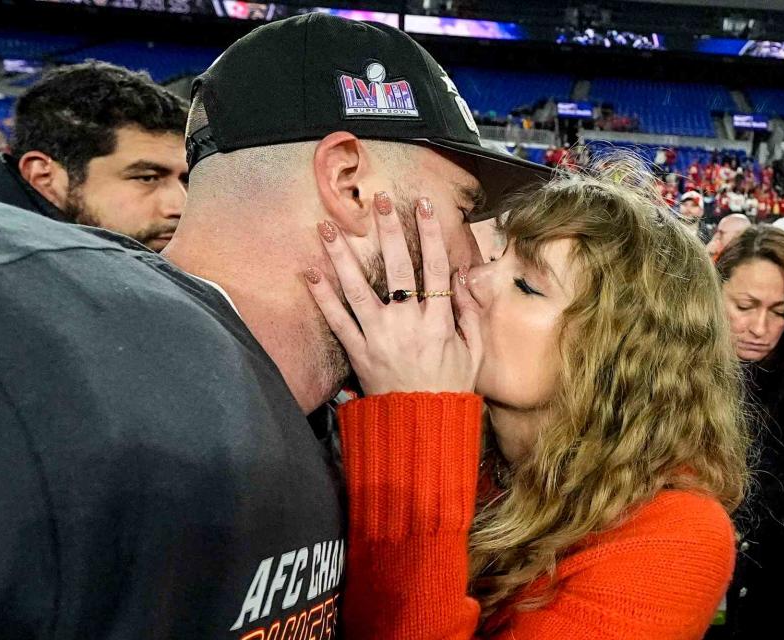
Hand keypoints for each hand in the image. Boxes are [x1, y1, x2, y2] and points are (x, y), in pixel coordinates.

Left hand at [304, 192, 481, 395]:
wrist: (422, 426)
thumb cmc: (450, 387)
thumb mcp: (473, 351)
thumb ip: (470, 313)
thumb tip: (463, 277)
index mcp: (438, 321)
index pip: (435, 267)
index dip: (430, 233)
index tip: (422, 205)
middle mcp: (407, 324)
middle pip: (398, 268)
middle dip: (388, 231)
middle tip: (378, 200)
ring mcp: (379, 337)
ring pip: (358, 289)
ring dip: (342, 256)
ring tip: (328, 226)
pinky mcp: (358, 353)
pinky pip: (337, 321)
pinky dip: (322, 297)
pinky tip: (309, 273)